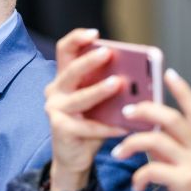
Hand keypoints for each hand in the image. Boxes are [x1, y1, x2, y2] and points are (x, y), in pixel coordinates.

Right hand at [45, 28, 126, 190]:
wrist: (74, 156)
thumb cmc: (90, 123)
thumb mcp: (98, 101)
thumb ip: (108, 85)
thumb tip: (135, 75)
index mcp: (64, 77)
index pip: (64, 50)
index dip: (77, 38)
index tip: (95, 34)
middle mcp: (55, 90)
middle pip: (70, 71)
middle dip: (89, 61)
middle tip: (108, 54)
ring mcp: (55, 110)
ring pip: (79, 98)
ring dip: (99, 91)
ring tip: (118, 84)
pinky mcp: (61, 129)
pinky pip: (88, 127)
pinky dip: (108, 128)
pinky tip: (124, 127)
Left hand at [111, 69, 190, 190]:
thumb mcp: (189, 165)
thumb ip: (171, 146)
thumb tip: (146, 129)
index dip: (181, 88)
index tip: (167, 72)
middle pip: (172, 117)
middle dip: (146, 110)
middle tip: (126, 111)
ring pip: (156, 139)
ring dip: (131, 144)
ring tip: (117, 153)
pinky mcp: (185, 182)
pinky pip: (152, 169)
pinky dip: (138, 176)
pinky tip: (135, 186)